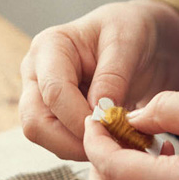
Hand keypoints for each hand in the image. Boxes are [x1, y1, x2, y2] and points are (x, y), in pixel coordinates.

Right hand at [19, 0, 178, 160]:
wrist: (142, 40)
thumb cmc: (132, 30)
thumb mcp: (129, 41)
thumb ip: (113, 76)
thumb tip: (98, 113)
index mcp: (49, 47)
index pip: (53, 93)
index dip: (80, 117)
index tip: (112, 127)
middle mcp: (36, 74)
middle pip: (36, 123)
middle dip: (73, 141)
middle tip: (112, 144)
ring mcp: (42, 98)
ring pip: (45, 139)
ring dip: (80, 148)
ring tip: (117, 140)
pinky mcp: (55, 117)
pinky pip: (61, 143)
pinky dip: (86, 148)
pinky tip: (112, 140)